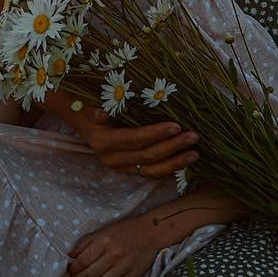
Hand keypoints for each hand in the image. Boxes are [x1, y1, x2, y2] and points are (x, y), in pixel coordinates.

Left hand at [67, 216, 164, 276]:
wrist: (151, 232)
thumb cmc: (125, 230)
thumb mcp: (103, 230)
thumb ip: (86, 242)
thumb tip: (70, 255)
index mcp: (104, 241)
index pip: (82, 261)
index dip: (73, 269)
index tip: (69, 271)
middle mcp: (114, 254)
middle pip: (90, 274)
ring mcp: (124, 266)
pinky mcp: (133, 275)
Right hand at [69, 106, 198, 177]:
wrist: (82, 120)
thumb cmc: (91, 105)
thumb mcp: (92, 103)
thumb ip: (97, 109)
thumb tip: (101, 113)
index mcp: (103, 141)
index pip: (135, 139)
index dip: (156, 134)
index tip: (176, 126)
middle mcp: (111, 158)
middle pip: (147, 156)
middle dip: (172, 147)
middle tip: (193, 137)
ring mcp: (120, 167)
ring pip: (152, 170)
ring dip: (175, 162)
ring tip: (195, 153)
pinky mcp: (128, 170)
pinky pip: (150, 173)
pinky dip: (168, 168)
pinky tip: (184, 161)